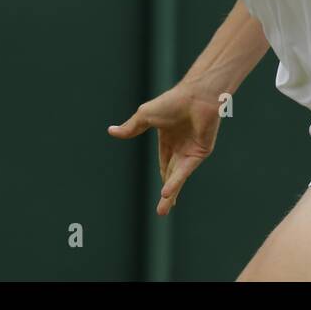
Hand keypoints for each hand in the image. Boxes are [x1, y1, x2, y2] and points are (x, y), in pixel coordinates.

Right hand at [108, 81, 224, 214]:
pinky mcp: (200, 152)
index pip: (165, 163)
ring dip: (170, 193)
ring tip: (161, 212)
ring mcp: (191, 151)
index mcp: (169, 138)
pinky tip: (166, 193)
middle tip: (161, 212)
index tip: (162, 195)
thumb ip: (130, 128)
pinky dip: (175, 181)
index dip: (163, 178)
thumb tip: (110, 131)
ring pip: (178, 177)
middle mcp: (181, 147)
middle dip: (167, 194)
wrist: (196, 96)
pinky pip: (184, 170)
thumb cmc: (172, 101)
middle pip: (172, 175)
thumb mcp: (145, 116)